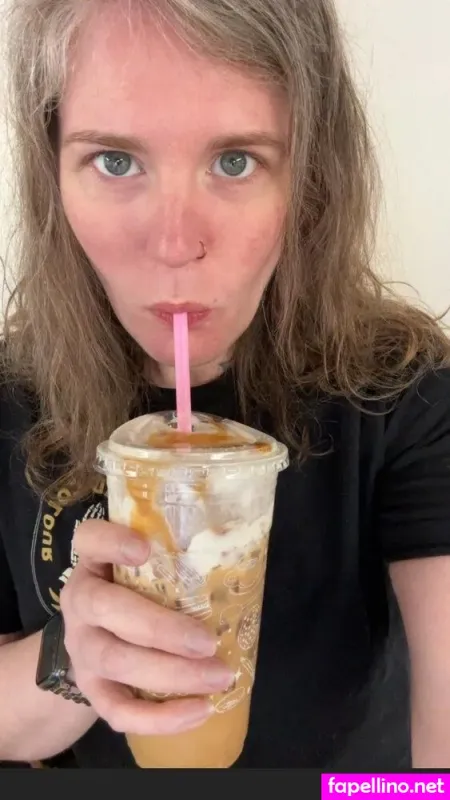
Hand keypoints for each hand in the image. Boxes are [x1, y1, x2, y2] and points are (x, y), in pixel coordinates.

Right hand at [60, 520, 233, 735]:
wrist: (98, 639)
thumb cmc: (138, 592)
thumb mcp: (148, 568)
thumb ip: (179, 559)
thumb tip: (246, 554)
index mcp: (95, 562)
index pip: (90, 539)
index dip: (112, 541)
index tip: (145, 549)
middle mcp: (80, 602)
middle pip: (106, 609)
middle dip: (161, 628)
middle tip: (208, 642)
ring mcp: (81, 649)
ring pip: (115, 661)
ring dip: (171, 673)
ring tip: (219, 677)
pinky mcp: (91, 690)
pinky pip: (117, 711)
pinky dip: (160, 717)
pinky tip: (200, 711)